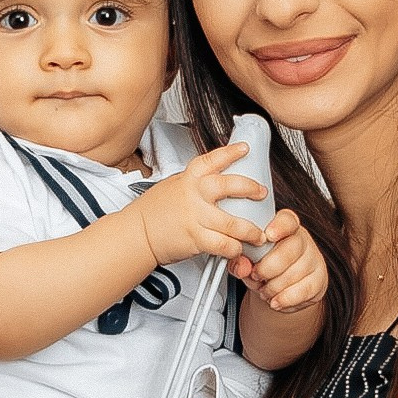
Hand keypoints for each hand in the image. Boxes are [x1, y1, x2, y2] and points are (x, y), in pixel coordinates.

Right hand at [134, 142, 267, 268]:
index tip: (245, 149)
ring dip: (251, 230)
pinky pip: (223, 244)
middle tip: (261, 193)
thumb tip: (213, 178)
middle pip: (230, 186)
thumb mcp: (172, 186)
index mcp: (188, 179)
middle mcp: (194, 195)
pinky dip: (234, 249)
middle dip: (251, 189)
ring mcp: (196, 217)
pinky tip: (237, 249)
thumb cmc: (153, 212)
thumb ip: (193, 183)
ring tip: (258, 234)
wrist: (136, 234)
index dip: (231, 153)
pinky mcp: (196, 239)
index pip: (212, 160)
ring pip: (233, 223)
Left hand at [233, 209, 328, 314]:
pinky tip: (275, 301)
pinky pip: (304, 290)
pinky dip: (285, 298)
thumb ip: (240, 260)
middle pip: (291, 248)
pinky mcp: (319, 279)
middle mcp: (302, 239)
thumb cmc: (263, 266)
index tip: (268, 236)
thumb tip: (241, 266)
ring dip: (274, 287)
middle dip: (268, 267)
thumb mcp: (248, 261)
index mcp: (284, 227)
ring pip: (296, 272)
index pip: (287, 220)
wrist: (280, 288)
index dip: (279, 227)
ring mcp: (313, 259)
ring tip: (264, 291)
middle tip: (256, 276)